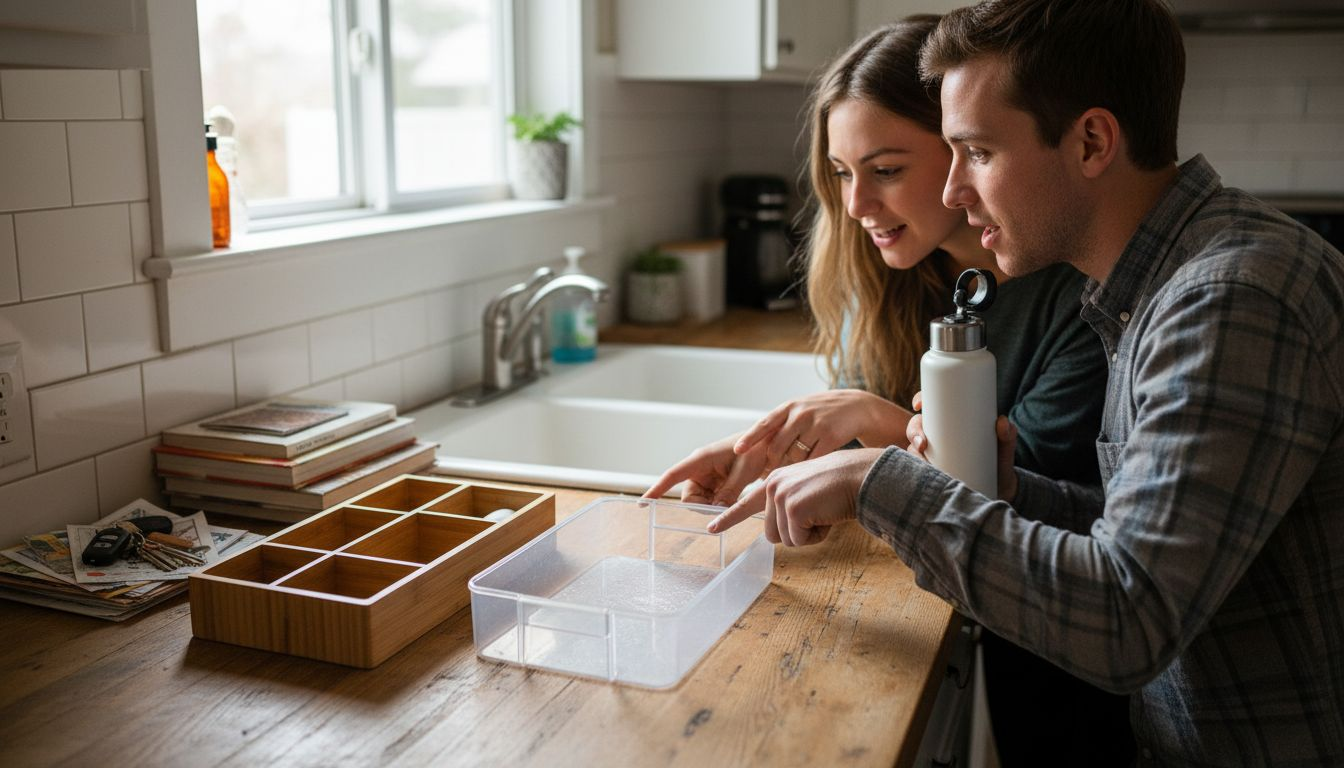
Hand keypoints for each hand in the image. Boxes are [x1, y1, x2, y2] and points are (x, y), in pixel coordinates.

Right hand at [643, 433, 768, 506]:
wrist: (768, 444)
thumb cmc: (756, 450)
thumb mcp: (745, 471)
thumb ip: (729, 491)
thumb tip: (716, 511)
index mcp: (701, 458)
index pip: (673, 475)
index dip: (657, 489)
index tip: (643, 503)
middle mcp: (699, 468)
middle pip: (689, 497)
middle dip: (703, 506)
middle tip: (726, 505)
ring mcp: (706, 476)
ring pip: (700, 501)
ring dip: (714, 506)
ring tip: (734, 496)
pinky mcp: (713, 483)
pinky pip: (709, 500)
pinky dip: (719, 504)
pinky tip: (733, 497)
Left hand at [706, 448, 883, 545]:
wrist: (862, 476)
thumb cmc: (841, 486)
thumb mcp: (807, 491)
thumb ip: (789, 505)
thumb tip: (779, 532)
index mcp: (776, 480)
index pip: (747, 502)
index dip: (729, 517)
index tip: (711, 528)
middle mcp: (773, 484)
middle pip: (771, 534)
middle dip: (797, 533)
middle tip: (817, 514)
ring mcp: (780, 495)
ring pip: (786, 539)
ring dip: (809, 534)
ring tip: (824, 510)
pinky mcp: (792, 507)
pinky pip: (799, 540)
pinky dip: (817, 535)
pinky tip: (827, 514)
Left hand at [734, 389, 911, 471]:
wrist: (857, 406)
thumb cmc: (821, 415)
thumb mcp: (799, 413)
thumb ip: (780, 429)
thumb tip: (756, 454)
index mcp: (788, 407)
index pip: (764, 424)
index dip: (750, 438)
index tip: (737, 450)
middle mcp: (800, 413)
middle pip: (776, 447)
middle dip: (773, 464)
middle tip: (774, 474)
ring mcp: (816, 424)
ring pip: (794, 457)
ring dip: (793, 468)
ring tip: (799, 470)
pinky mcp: (831, 436)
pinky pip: (813, 461)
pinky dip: (809, 469)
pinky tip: (813, 472)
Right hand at [906, 391, 1019, 502]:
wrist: (1001, 491)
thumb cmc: (1000, 463)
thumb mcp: (1004, 448)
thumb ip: (1007, 435)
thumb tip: (1001, 421)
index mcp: (951, 424)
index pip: (930, 407)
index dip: (920, 400)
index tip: (919, 405)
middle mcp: (938, 438)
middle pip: (915, 427)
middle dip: (913, 432)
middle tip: (922, 444)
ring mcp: (933, 456)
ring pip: (912, 449)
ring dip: (911, 454)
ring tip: (922, 463)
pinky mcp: (933, 474)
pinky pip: (915, 471)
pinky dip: (912, 472)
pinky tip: (912, 475)